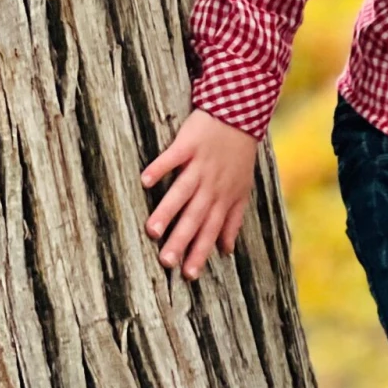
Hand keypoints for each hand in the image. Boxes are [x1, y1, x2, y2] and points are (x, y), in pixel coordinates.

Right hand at [141, 109, 257, 278]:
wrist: (241, 113)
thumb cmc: (238, 155)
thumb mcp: (242, 188)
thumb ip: (233, 220)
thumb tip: (227, 251)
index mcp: (223, 197)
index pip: (211, 229)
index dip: (200, 251)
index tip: (188, 274)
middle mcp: (211, 184)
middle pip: (194, 215)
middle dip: (181, 239)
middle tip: (166, 261)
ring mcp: (200, 164)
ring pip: (182, 191)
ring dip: (168, 210)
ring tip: (152, 231)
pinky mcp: (189, 144)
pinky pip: (172, 157)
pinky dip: (160, 167)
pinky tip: (145, 181)